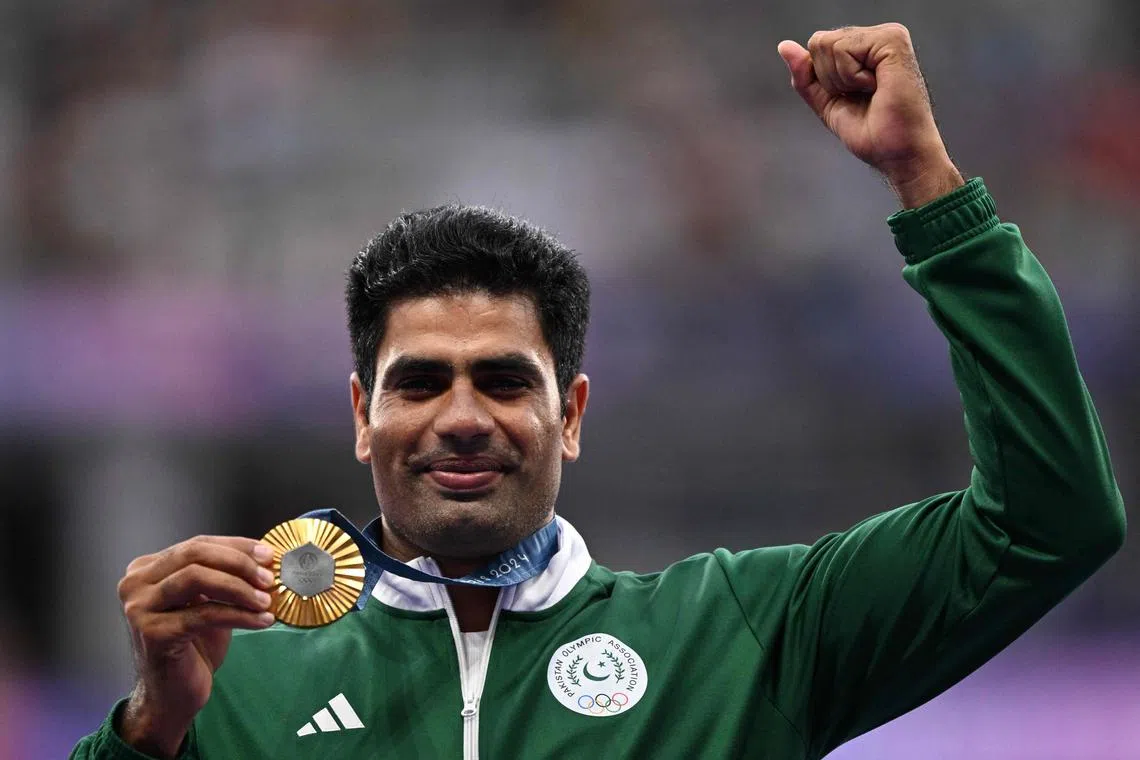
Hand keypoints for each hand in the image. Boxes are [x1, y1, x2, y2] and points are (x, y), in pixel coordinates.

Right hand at [116, 536, 276, 758]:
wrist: (171, 695)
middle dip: (238, 563)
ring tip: (266, 601)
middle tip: (268, 578)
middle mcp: (135, 584)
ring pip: (197, 579)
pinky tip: (263, 621)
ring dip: (239, 588)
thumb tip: (266, 556)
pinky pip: (205, 614)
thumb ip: (223, 576)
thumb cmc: (192, 646)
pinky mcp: (152, 633)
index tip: (268, 554)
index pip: (197, 544)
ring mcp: (139, 608)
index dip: (236, 546)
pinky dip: (239, 615)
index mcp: (146, 569)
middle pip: (194, 555)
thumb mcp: (207, 602)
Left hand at [777, 23, 963, 207]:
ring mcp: (887, 35)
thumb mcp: (827, 102)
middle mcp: (877, 36)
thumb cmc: (872, 133)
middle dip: (829, 79)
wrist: (898, 153)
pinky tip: (876, 86)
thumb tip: (784, 46)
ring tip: (871, 92)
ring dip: (841, 80)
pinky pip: (843, 50)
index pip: (817, 46)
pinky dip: (851, 77)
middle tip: (862, 96)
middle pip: (818, 42)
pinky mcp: (892, 40)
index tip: (852, 97)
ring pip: (827, 44)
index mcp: (865, 48)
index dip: (823, 79)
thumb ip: (806, 75)